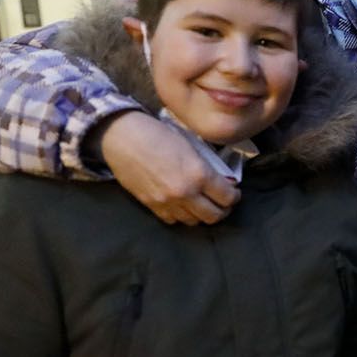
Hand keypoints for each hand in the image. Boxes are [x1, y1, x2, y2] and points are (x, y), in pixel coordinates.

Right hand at [99, 112, 239, 224]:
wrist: (123, 138)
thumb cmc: (158, 135)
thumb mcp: (191, 146)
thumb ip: (207, 167)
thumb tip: (222, 181)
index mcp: (199, 174)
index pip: (227, 198)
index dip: (234, 197)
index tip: (234, 193)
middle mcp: (185, 193)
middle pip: (213, 216)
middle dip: (223, 210)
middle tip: (223, 202)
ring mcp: (167, 202)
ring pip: (194, 221)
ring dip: (202, 214)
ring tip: (203, 204)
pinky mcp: (152, 206)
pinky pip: (173, 220)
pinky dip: (182, 215)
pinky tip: (183, 205)